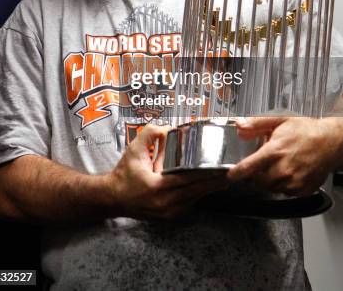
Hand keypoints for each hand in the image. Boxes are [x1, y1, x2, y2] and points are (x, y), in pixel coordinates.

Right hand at [109, 124, 228, 219]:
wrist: (114, 198)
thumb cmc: (125, 173)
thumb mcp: (134, 150)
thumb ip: (149, 134)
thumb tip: (167, 127)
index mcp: (156, 187)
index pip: (186, 179)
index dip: (204, 173)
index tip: (219, 166)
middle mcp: (164, 203)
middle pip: (196, 191)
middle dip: (213, 181)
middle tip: (229, 171)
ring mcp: (168, 212)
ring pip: (195, 199)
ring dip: (209, 188)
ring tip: (224, 178)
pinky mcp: (170, 216)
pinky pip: (189, 203)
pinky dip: (199, 194)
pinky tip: (209, 186)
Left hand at [227, 116, 342, 195]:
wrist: (332, 142)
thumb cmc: (306, 130)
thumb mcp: (279, 120)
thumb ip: (256, 124)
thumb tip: (240, 126)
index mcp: (275, 151)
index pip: (249, 168)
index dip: (236, 174)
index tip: (230, 177)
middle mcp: (284, 169)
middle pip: (258, 182)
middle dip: (255, 176)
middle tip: (261, 166)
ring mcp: (294, 182)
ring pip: (271, 188)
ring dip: (269, 181)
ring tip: (278, 166)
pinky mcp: (302, 190)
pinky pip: (285, 193)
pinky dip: (283, 185)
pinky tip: (289, 172)